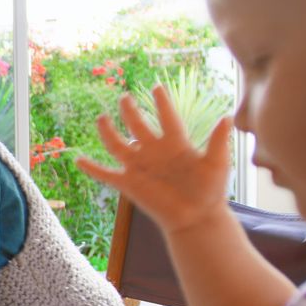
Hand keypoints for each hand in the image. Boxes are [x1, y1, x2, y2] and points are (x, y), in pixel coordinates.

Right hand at [76, 86, 232, 235]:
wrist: (196, 218)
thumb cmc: (210, 191)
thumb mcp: (217, 163)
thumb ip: (218, 141)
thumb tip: (227, 117)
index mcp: (176, 144)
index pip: (167, 117)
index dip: (162, 102)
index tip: (156, 87)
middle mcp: (154, 152)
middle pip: (137, 126)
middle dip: (130, 111)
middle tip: (124, 98)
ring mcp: (139, 167)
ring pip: (117, 144)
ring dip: (108, 131)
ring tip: (101, 118)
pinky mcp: (128, 183)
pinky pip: (106, 174)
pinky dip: (91, 168)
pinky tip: (78, 160)